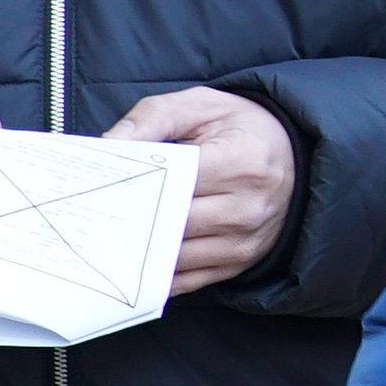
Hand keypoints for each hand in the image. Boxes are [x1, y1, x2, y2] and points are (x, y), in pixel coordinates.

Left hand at [104, 87, 300, 292]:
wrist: (294, 154)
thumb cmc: (240, 127)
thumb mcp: (200, 105)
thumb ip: (151, 119)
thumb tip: (108, 148)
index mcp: (242, 160)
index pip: (177, 180)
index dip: (137, 184)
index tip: (101, 186)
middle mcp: (249, 206)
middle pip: (173, 223)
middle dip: (131, 220)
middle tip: (91, 217)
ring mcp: (246, 240)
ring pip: (178, 257)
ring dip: (140, 252)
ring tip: (104, 239)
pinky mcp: (240, 262)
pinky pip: (189, 280)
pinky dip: (157, 276)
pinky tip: (132, 262)